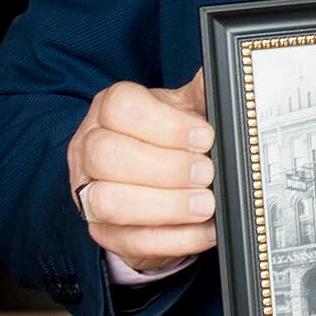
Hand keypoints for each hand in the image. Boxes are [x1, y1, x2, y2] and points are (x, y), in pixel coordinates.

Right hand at [65, 70, 217, 276]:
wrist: (152, 184)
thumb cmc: (166, 141)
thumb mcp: (182, 112)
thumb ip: (200, 95)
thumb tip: (227, 74)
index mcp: (108, 110)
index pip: (120, 107)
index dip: (165, 124)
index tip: (204, 137)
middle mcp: (88, 149)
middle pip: (107, 155)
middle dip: (165, 168)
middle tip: (206, 173)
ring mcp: (89, 195)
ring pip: (109, 202)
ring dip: (165, 206)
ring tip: (206, 204)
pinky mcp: (104, 235)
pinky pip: (132, 242)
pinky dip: (175, 238)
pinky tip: (205, 230)